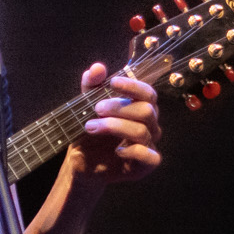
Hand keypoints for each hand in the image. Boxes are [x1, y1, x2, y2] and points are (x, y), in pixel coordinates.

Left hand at [67, 63, 161, 185]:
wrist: (83, 163)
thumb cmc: (91, 132)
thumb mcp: (86, 106)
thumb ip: (92, 86)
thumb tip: (97, 68)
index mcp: (140, 107)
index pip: (148, 93)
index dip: (133, 86)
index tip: (112, 83)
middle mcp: (149, 125)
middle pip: (146, 110)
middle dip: (118, 107)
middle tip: (96, 109)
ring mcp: (149, 145)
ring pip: (141, 131)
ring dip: (114, 126)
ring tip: (91, 127)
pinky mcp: (146, 165)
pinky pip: (150, 156)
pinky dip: (132, 151)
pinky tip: (117, 150)